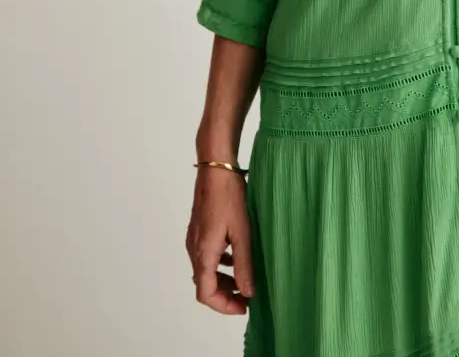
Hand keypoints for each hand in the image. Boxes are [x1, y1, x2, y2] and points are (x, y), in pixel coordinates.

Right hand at [186, 166, 255, 313]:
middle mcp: (194, 249)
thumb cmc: (229, 196)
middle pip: (204, 284)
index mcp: (203, 254)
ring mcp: (194, 238)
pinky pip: (206, 255)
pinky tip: (235, 256)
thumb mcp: (243, 233)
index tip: (244, 307)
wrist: (216, 167)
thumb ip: (244, 265)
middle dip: (225, 294)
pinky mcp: (199, 228)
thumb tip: (248, 292)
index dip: (224, 306)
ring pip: (205, 269)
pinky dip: (219, 263)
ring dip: (223, 279)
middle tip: (247, 296)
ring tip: (244, 278)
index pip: (206, 294)